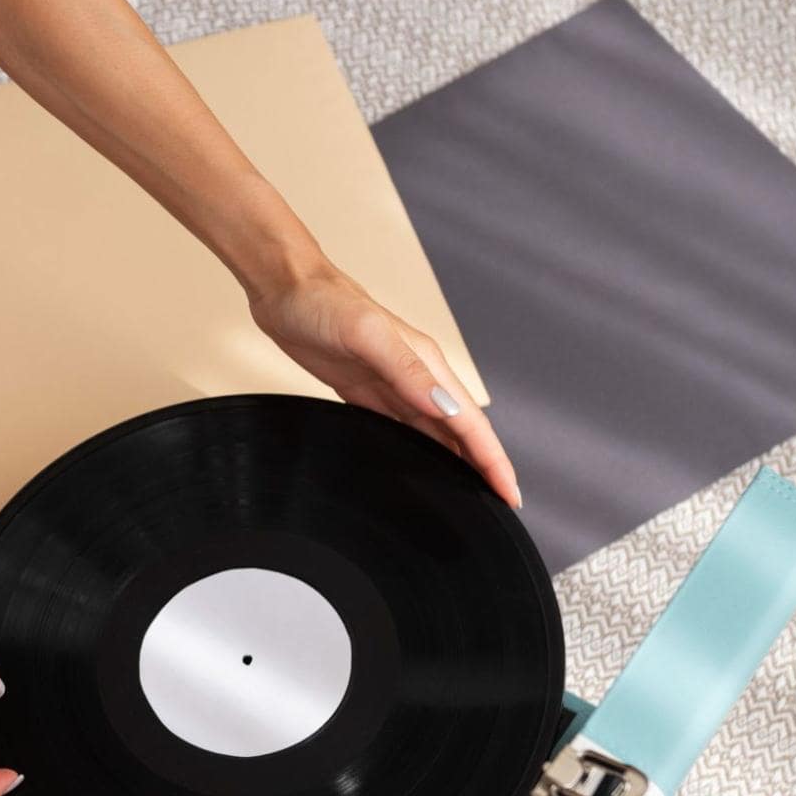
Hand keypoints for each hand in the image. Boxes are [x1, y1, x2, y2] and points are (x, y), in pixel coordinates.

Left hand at [249, 267, 521, 506]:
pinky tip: (420, 467)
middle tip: (501, 507)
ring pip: (434, 434)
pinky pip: (400, 428)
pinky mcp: (365, 392)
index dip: (493, 461)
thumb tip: (445, 406)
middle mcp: (416, 377)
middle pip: (460, 433)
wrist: (284, 289)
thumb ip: (407, 370)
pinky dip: (417, 451)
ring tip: (470, 496)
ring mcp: (391, 385)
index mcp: (426, 364)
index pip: (470, 422)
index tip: (510, 495)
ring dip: (455, 464)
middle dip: (484, 469)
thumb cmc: (322, 302)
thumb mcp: (367, 334)